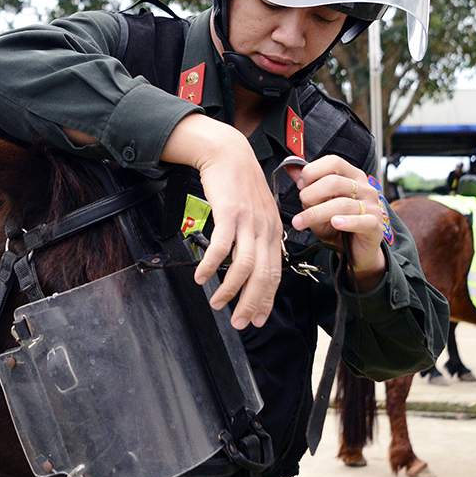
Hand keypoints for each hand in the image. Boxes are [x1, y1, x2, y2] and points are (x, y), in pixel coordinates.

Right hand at [162, 115, 281, 328]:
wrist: (228, 153)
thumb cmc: (239, 184)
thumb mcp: (256, 211)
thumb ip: (257, 236)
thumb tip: (250, 265)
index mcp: (274, 232)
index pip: (275, 274)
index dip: (266, 300)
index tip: (257, 319)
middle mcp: (265, 229)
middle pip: (263, 276)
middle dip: (251, 304)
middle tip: (239, 323)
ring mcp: (249, 221)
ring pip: (244, 266)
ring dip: (230, 290)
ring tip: (217, 303)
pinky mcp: (230, 213)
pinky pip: (222, 247)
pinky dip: (211, 266)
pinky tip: (200, 276)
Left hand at [285, 155, 387, 288]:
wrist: (355, 251)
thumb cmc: (337, 224)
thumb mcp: (319, 202)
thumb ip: (307, 184)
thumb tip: (289, 165)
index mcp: (352, 176)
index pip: (333, 162)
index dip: (313, 171)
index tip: (300, 184)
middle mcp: (364, 188)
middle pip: (334, 182)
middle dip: (311, 193)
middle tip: (301, 205)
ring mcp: (372, 206)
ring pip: (342, 204)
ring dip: (316, 213)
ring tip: (300, 222)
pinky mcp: (375, 226)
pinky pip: (361, 221)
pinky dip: (347, 221)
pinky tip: (335, 223)